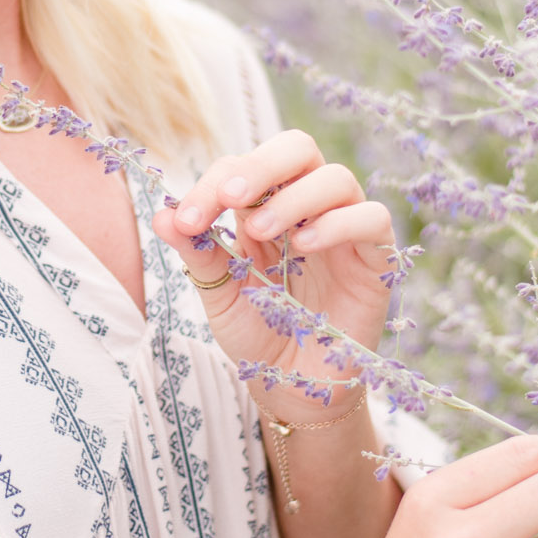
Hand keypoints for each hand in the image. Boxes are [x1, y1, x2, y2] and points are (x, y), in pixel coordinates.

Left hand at [151, 132, 392, 412]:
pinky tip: (305, 246)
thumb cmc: (257, 335)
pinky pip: (372, 218)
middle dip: (260, 165)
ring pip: (336, 177)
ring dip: (294, 197)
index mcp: (263, 206)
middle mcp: (307, 207)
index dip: (212, 183)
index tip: (186, 219)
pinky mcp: (376, 258)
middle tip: (230, 196)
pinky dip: (339, 223)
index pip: (242, 168)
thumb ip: (198, 255)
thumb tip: (161, 214)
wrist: (293, 389)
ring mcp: (345, 229)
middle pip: (297, 149)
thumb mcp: (221, 295)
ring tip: (261, 232)